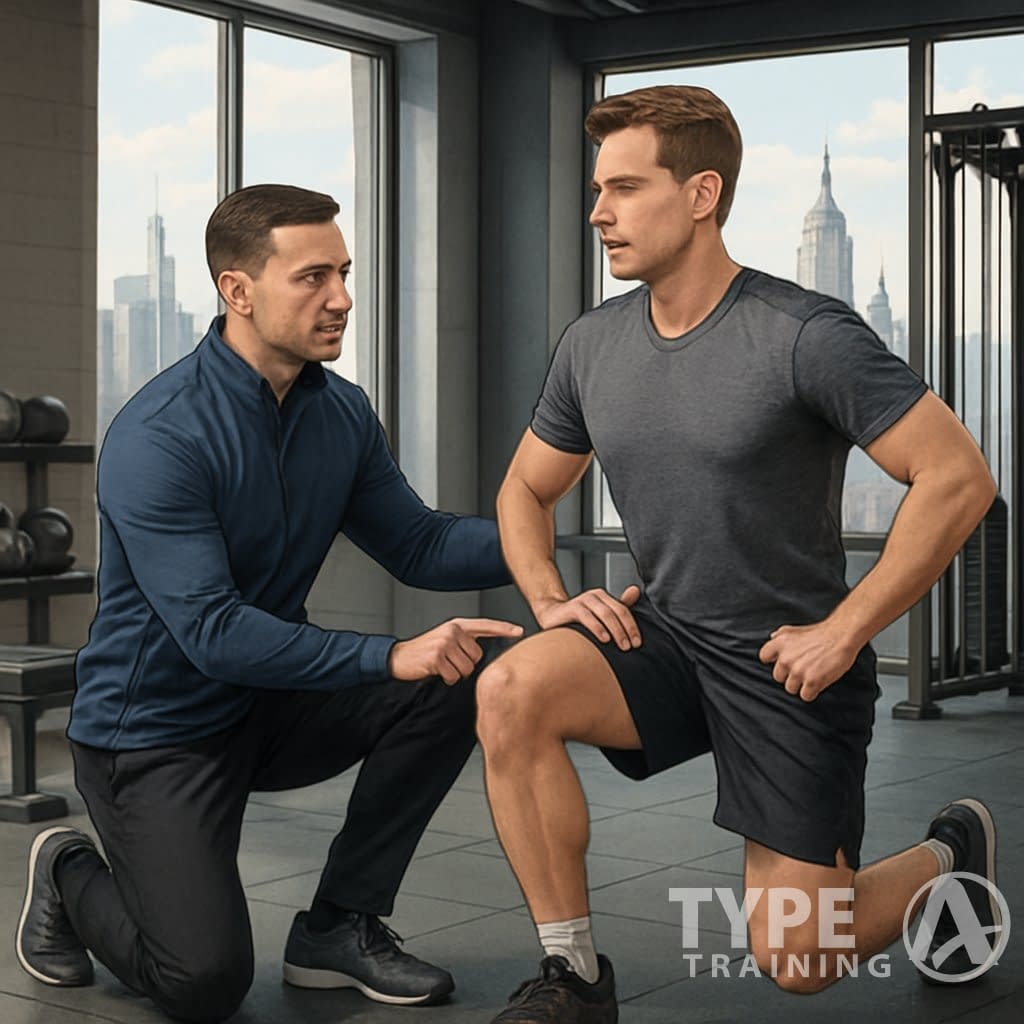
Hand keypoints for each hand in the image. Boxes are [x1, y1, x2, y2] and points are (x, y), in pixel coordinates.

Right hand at [389, 618, 523, 684]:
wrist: (398, 657)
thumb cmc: (425, 651)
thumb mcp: (445, 638)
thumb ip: (464, 641)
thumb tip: (485, 653)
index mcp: (457, 625)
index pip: (485, 625)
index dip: (504, 628)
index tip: (520, 632)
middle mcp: (452, 631)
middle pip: (477, 656)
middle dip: (465, 664)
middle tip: (448, 661)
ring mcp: (444, 643)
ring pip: (467, 669)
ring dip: (455, 673)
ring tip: (441, 666)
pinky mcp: (437, 657)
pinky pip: (454, 676)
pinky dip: (446, 678)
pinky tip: (435, 671)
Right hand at [533, 585, 641, 649]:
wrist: (551, 616)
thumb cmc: (578, 618)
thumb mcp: (600, 613)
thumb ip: (618, 605)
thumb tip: (636, 590)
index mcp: (604, 597)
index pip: (623, 610)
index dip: (632, 626)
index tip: (637, 643)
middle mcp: (595, 596)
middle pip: (617, 612)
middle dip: (626, 630)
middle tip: (631, 646)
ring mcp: (583, 601)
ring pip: (605, 614)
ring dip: (616, 631)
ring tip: (622, 645)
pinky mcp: (572, 608)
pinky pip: (587, 617)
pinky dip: (598, 628)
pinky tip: (605, 639)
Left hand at [757, 621, 859, 701]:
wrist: (841, 636)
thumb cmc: (821, 634)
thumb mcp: (795, 630)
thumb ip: (781, 635)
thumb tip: (772, 638)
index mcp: (779, 643)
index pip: (764, 657)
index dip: (774, 661)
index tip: (783, 663)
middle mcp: (785, 658)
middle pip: (778, 677)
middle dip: (789, 675)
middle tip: (803, 669)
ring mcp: (798, 671)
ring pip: (790, 688)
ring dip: (801, 685)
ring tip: (812, 674)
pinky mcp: (811, 681)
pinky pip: (805, 696)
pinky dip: (812, 692)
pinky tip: (819, 682)